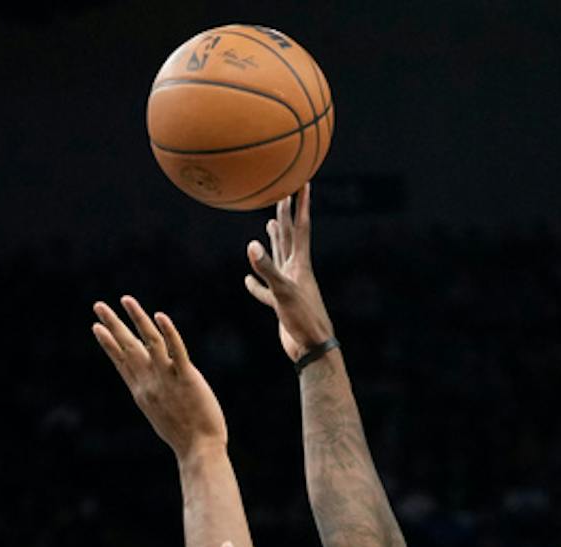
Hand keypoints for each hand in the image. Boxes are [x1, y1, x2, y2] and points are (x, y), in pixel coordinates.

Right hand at [92, 296, 225, 457]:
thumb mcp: (159, 413)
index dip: (108, 343)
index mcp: (141, 391)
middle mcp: (149, 383)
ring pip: (149, 342)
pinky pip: (176, 351)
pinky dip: (168, 332)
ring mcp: (167, 379)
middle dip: (112, 325)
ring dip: (136, 319)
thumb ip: (152, 394)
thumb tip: (149, 382)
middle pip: (128, 348)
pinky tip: (160, 316)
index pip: (121, 361)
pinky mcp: (187, 378)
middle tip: (98, 305)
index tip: (97, 327)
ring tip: (125, 299)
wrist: (198, 450)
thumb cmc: (183, 435)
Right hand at [244, 186, 335, 362]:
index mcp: (300, 265)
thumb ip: (267, 269)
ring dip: (275, 242)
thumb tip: (251, 245)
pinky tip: (248, 279)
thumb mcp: (284, 292)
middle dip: (287, 216)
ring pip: (279, 259)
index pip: (301, 228)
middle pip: (290, 238)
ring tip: (270, 226)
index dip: (301, 205)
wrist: (312, 349)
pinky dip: (256, 283)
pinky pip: (266, 290)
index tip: (303, 183)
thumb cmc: (304, 320)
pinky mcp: (280, 304)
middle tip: (283, 194)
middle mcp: (295, 272)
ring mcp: (288, 287)